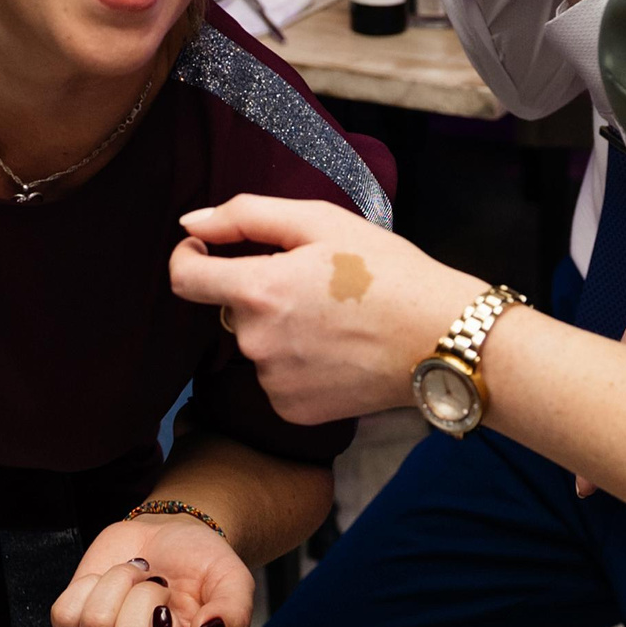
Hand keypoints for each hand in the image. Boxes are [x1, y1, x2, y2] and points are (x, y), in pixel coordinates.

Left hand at [51, 515, 254, 626]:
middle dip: (143, 598)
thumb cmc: (204, 566)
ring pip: (94, 626)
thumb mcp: (234, 582)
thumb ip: (234, 612)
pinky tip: (108, 580)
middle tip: (160, 582)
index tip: (168, 613)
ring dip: (118, 583)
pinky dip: (87, 585)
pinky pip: (64, 615)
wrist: (169, 538)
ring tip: (139, 574)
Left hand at [169, 195, 482, 426]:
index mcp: (258, 290)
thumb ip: (245, 216)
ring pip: (257, 345)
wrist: (441, 338)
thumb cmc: (387, 271)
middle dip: (259, 291)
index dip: (187, 257)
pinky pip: (276, 379)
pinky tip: (337, 353)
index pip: (184, 278)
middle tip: (315, 284)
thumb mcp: (321, 222)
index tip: (203, 250)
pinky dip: (297, 365)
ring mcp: (272, 382)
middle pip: (232, 309)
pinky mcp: (292, 411)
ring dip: (280, 329)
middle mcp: (255, 342)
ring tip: (335, 320)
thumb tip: (190, 224)